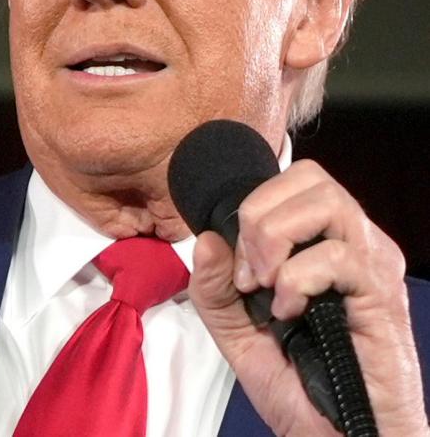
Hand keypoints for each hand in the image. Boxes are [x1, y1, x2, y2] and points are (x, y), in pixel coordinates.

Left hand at [189, 159, 427, 435]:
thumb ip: (214, 287)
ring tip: (268, 289)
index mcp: (324, 243)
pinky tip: (291, 314)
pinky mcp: (383, 297)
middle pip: (311, 178)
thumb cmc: (298, 385)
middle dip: (260, 218)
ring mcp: (373, 266)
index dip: (253, 207)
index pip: (294, 180)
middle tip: (250, 274)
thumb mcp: (236, 332)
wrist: (335, 435)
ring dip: (277, 242)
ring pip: (327, 203)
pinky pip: (336, 257)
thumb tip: (207, 237)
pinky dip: (297, 281)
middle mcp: (356, 244)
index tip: (237, 266)